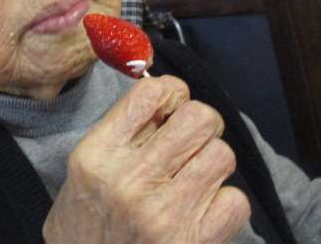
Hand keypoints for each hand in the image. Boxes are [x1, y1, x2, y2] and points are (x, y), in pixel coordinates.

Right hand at [43, 75, 250, 243]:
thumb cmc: (85, 220)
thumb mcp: (85, 167)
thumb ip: (124, 131)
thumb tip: (171, 98)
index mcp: (98, 154)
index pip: (151, 93)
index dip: (172, 92)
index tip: (171, 106)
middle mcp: (130, 180)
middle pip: (199, 119)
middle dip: (200, 123)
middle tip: (190, 139)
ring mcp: (163, 214)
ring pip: (221, 154)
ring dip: (212, 161)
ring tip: (194, 174)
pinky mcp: (190, 242)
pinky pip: (235, 201)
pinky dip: (224, 201)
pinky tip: (202, 207)